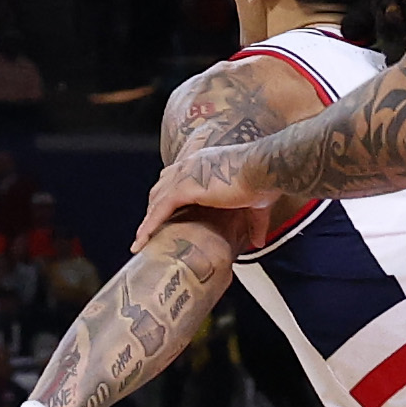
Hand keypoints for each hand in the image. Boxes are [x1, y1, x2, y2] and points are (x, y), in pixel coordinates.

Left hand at [136, 145, 276, 252]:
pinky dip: (149, 226)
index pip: (178, 177)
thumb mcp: (257, 205)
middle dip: (154, 208)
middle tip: (149, 229)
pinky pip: (159, 210)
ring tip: (140, 241)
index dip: (169, 194)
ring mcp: (185, 175)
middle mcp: (191, 164)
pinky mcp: (185, 188)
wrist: (265, 169)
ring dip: (148, 220)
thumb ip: (255, 224)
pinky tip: (141, 241)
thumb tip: (258, 243)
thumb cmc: (265, 181)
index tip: (164, 212)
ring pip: (157, 200)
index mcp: (205, 163)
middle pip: (162, 187)